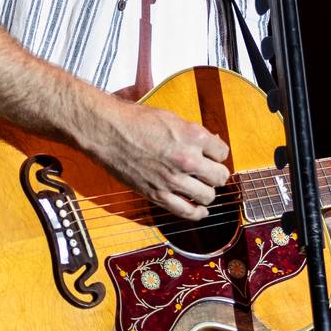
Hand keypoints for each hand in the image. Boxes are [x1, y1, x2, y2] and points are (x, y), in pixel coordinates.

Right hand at [82, 100, 230, 220]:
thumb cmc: (135, 120)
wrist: (107, 131)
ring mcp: (172, 180)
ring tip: (202, 188)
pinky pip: (187, 212)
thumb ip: (193, 133)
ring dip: (207, 192)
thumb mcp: (172, 118)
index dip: (217, 153)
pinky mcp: (158, 195)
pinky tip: (200, 209)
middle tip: (209, 172)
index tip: (211, 155)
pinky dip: (197, 212)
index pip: (223, 152)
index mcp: (192, 136)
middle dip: (216, 174)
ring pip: (208, 196)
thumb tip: (211, 144)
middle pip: (220, 176)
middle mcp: (187, 159)